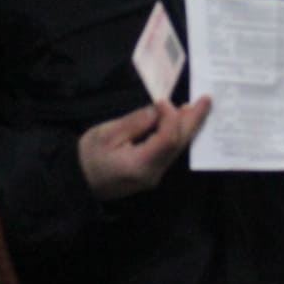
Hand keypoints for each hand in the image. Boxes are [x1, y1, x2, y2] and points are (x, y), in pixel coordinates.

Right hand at [78, 97, 211, 199]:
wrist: (77, 183)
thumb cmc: (87, 157)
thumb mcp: (106, 135)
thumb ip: (135, 122)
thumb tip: (158, 110)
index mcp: (140, 164)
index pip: (167, 139)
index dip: (171, 117)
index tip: (163, 100)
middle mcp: (153, 173)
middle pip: (179, 144)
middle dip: (193, 121)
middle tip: (206, 100)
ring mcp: (154, 176)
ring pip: (177, 149)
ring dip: (187, 127)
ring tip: (197, 107)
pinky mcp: (151, 173)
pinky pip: (170, 152)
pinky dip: (177, 134)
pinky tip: (180, 121)